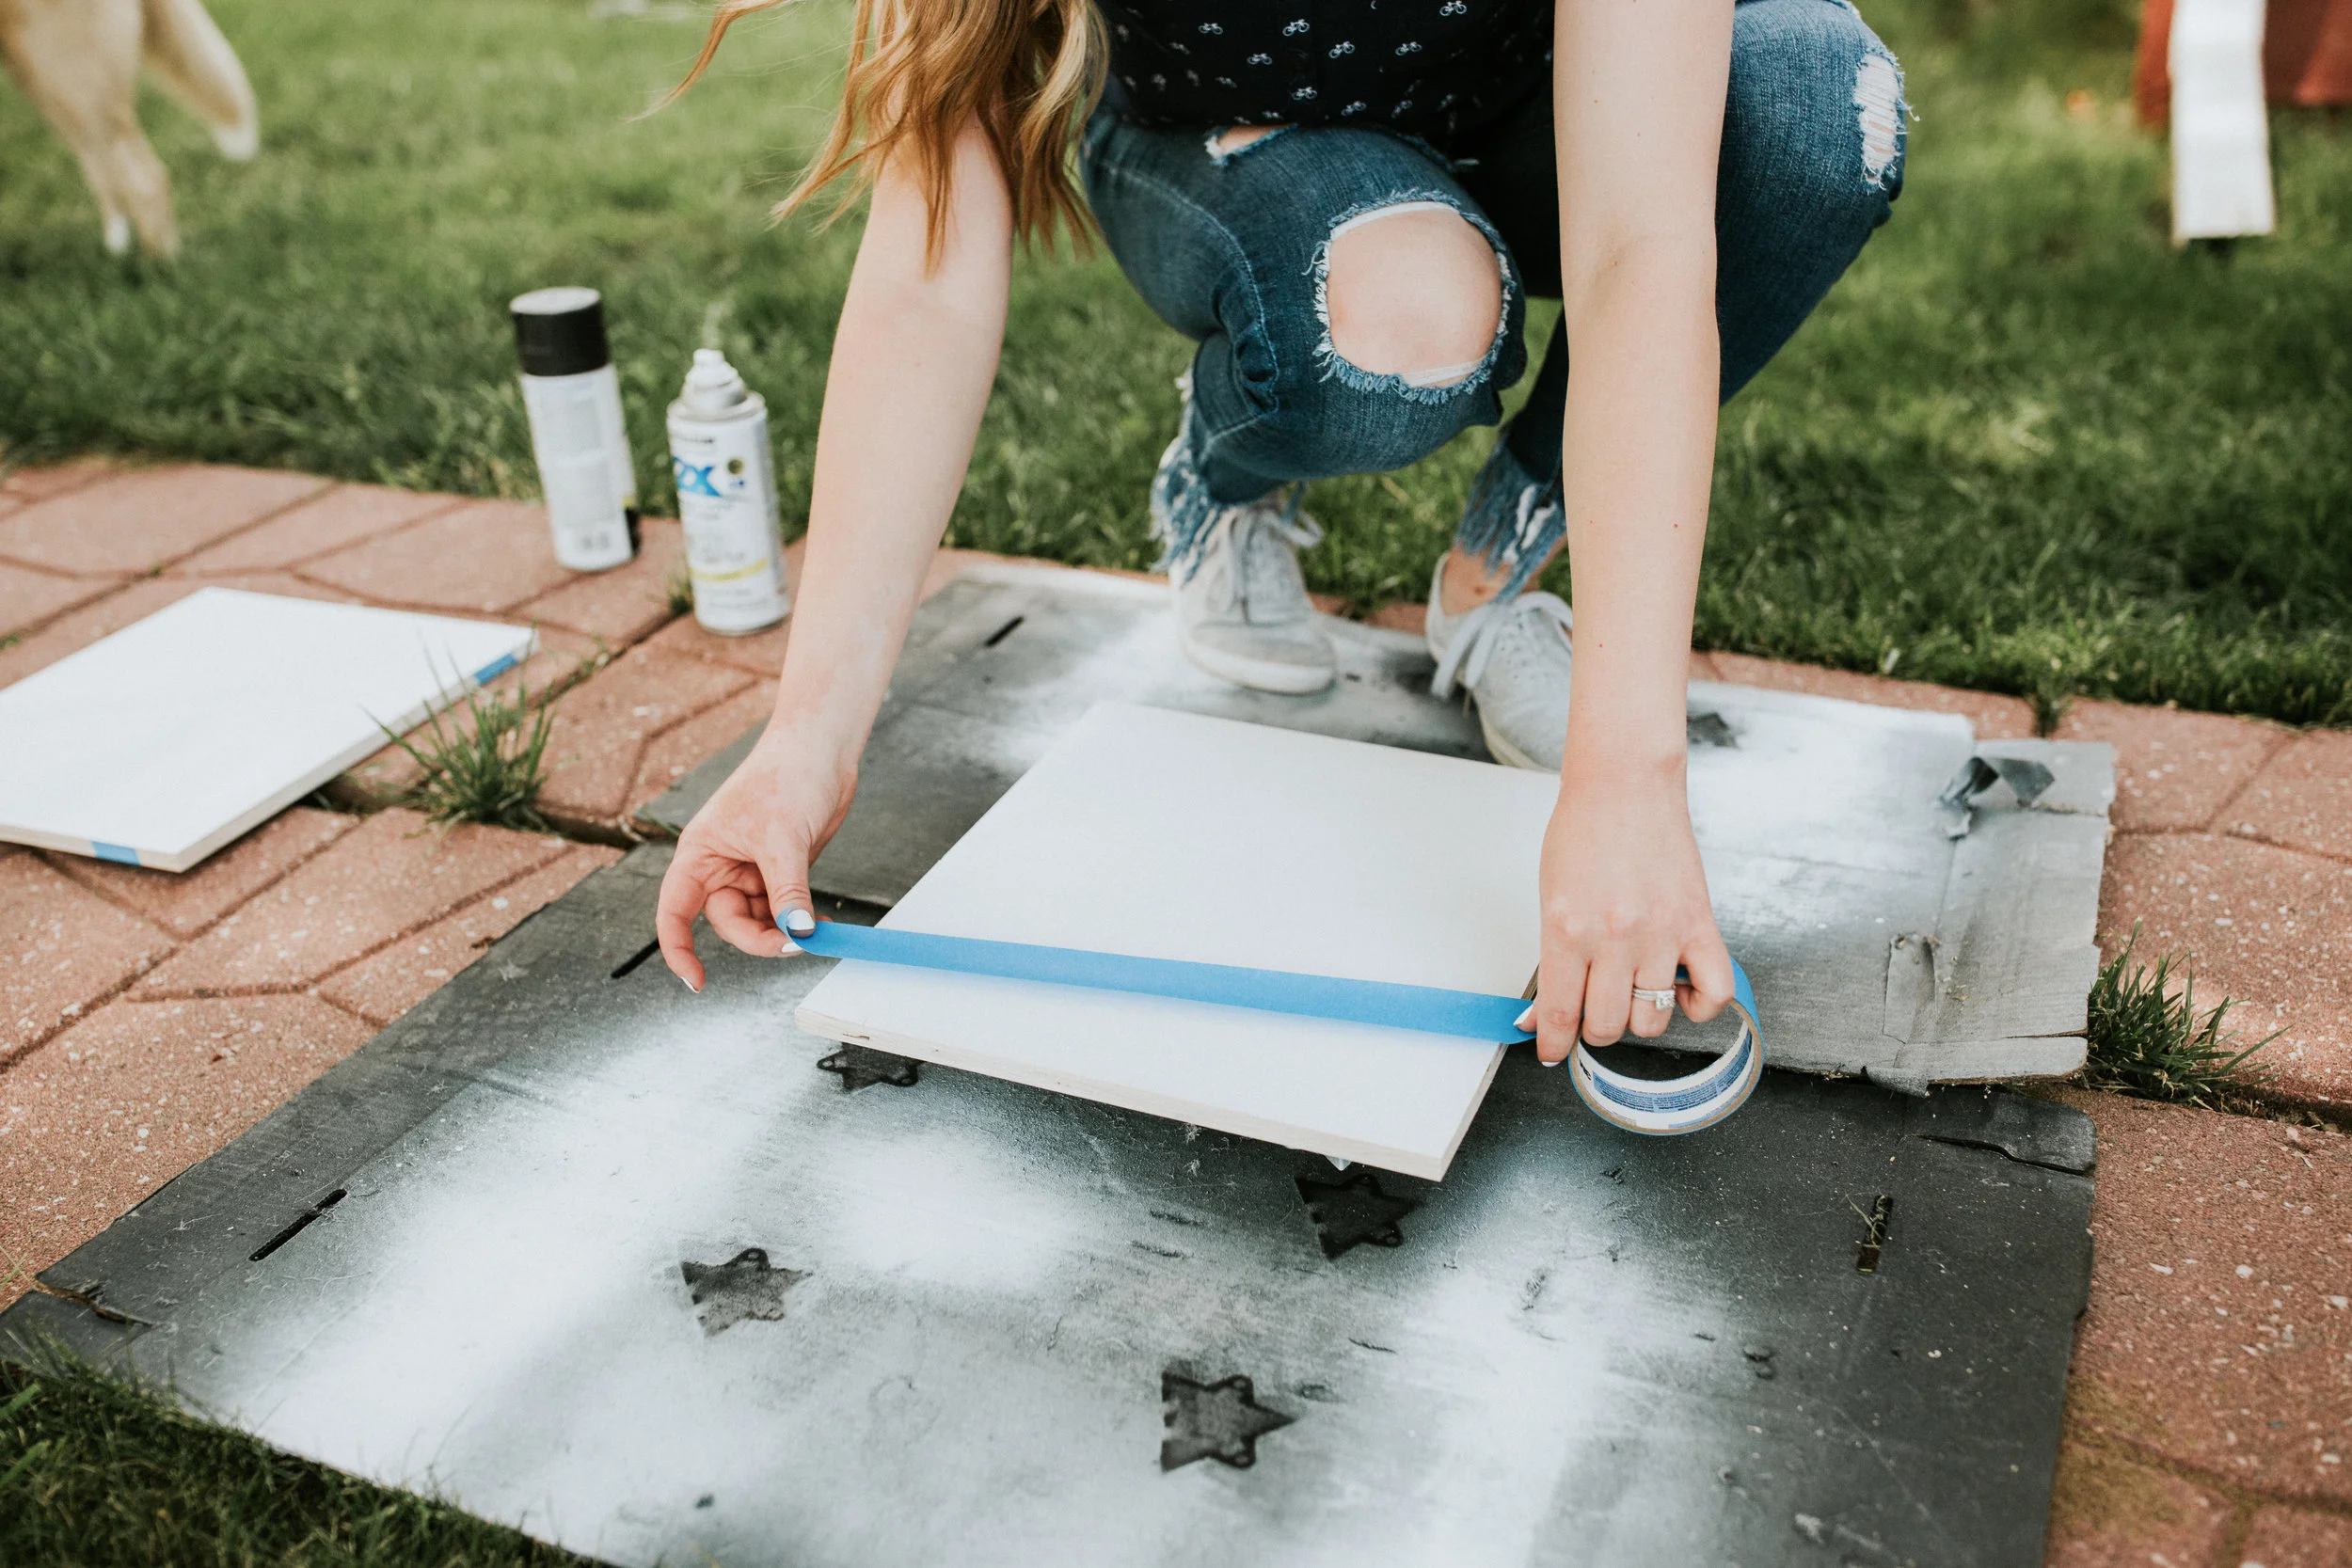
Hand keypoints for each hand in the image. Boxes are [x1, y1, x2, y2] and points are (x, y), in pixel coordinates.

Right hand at [655, 725, 856, 990]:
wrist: (822, 749)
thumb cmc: (787, 777)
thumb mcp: (783, 842)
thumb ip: (787, 894)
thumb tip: (796, 935)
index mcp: (699, 854)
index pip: (674, 912)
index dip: (678, 949)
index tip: (697, 981)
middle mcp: (719, 865)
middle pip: (728, 923)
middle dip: (759, 938)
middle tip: (797, 943)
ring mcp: (752, 868)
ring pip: (759, 919)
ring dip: (784, 930)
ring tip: (816, 930)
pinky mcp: (781, 870)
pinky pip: (784, 908)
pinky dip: (799, 919)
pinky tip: (820, 922)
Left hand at [1524, 759, 1732, 1063]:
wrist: (1625, 785)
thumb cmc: (1582, 833)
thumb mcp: (1549, 897)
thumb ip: (1550, 959)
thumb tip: (1540, 1016)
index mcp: (1567, 931)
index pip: (1559, 1015)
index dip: (1553, 1045)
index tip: (1551, 1052)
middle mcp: (1614, 939)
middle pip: (1607, 1027)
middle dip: (1594, 1029)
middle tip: (1592, 1008)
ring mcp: (1662, 934)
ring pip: (1653, 1019)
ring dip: (1639, 1016)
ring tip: (1631, 988)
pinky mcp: (1699, 924)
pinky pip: (1713, 993)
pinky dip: (1698, 1006)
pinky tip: (1679, 990)